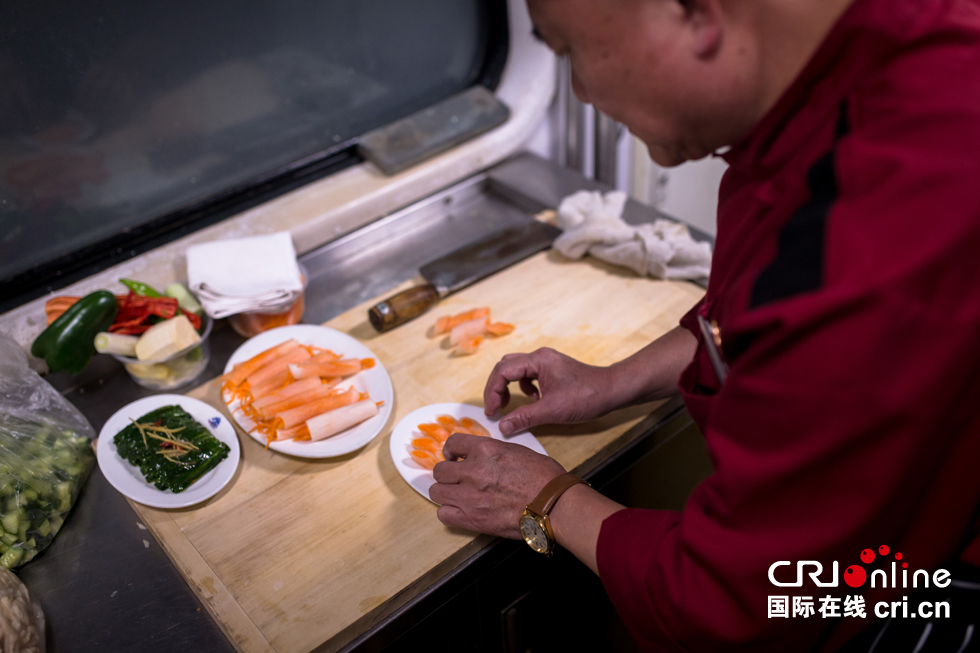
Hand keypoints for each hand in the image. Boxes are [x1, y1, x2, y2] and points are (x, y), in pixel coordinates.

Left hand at [429, 433, 566, 538]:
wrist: (553, 503)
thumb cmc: (543, 477)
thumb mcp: (517, 451)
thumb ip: (493, 453)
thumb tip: (482, 457)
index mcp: (484, 449)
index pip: (453, 444)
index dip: (451, 451)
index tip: (454, 458)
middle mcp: (472, 471)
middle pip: (440, 471)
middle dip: (447, 474)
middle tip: (457, 479)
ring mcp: (470, 496)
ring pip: (436, 492)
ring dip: (446, 493)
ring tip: (457, 495)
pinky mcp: (472, 519)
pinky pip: (444, 514)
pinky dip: (449, 512)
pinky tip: (460, 511)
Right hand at [484, 348, 615, 434]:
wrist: (613, 390)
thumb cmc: (587, 396)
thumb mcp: (552, 410)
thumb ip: (525, 417)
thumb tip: (502, 426)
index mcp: (538, 360)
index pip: (503, 371)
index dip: (493, 391)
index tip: (492, 411)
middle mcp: (540, 357)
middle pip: (506, 366)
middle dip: (497, 387)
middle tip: (495, 408)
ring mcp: (547, 362)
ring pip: (516, 370)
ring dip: (509, 387)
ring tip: (509, 405)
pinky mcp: (553, 370)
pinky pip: (529, 375)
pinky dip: (524, 388)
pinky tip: (534, 400)